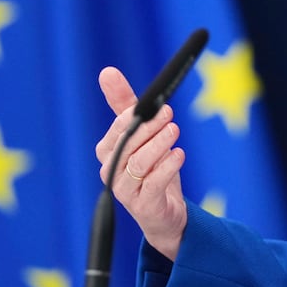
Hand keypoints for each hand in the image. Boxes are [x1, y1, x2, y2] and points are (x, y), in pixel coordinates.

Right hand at [95, 66, 188, 259]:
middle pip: (128, 145)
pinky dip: (167, 167)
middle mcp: (111, 171)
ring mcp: (124, 191)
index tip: (156, 104)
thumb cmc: (151, 169)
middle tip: (169, 113)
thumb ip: (125, 105)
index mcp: (108, 152)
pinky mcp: (142, 206)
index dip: (134, 115)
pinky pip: (153, 183)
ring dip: (159, 144)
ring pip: (139, 163)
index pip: (118, 129)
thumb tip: (106, 72)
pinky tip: (179, 154)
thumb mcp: (142, 135)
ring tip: (175, 131)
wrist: (164, 214)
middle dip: (149, 127)